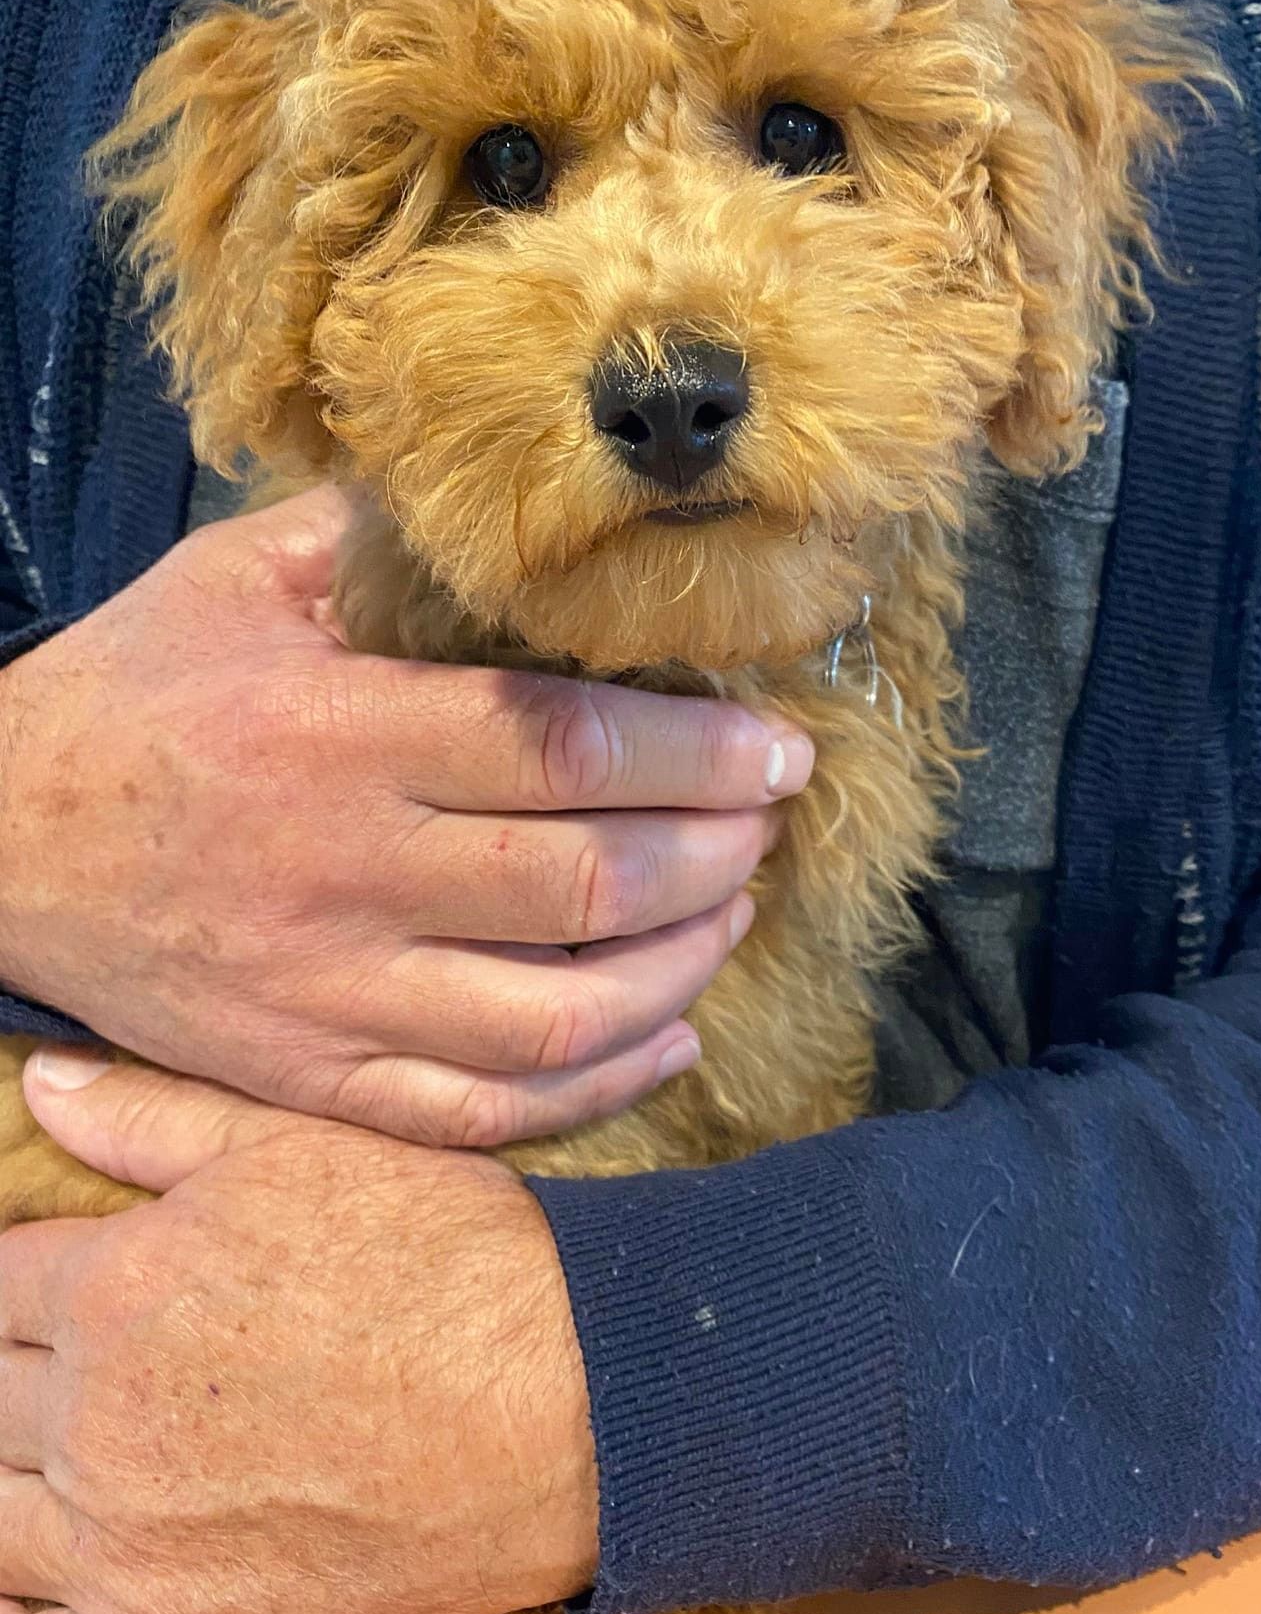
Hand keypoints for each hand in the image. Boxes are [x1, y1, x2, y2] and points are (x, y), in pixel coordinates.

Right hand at [0, 488, 811, 1144]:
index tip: (777, 750)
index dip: (700, 756)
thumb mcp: (232, 579)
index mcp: (335, 730)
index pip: (563, 751)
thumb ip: (379, 539)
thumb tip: (521, 500)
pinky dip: (597, 1089)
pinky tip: (668, 1037)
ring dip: (681, 970)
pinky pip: (480, 1112)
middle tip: (768, 826)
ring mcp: (327, 992)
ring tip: (732, 916)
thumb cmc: (131, 696)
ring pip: (555, 1018)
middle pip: (586, 887)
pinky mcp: (311, 1075)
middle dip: (718, 857)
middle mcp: (342, 872)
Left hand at [0, 1050, 596, 1613]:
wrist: (569, 1400)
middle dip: (12, 1383)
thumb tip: (42, 1081)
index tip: (58, 1299)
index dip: (21, 1288)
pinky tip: (4, 1612)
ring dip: (2, 1490)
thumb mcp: (306, 1146)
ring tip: (50, 1471)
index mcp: (118, 1285)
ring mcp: (125, 1543)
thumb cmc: (452, 1261)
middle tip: (88, 1386)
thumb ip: (157, 1119)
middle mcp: (98, 1415)